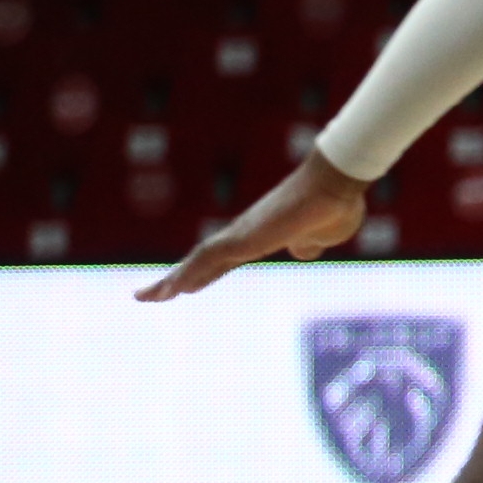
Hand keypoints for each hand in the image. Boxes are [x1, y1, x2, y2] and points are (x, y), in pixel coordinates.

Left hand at [138, 153, 371, 302]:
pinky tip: (171, 289)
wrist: (335, 186)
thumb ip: (310, 243)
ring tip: (146, 297)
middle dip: (176, 279)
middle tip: (146, 295)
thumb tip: (302, 248)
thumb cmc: (334, 205)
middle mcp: (244, 235)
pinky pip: (207, 259)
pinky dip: (187, 274)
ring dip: (172, 280)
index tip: (184, 287)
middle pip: (201, 262)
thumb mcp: (322, 236)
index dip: (203, 275)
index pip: (223, 261)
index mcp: (260, 239)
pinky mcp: (242, 237)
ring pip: (197, 261)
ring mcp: (241, 235)